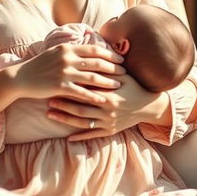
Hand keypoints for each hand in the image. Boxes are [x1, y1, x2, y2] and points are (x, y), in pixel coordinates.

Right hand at [14, 42, 125, 106]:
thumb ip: (71, 50)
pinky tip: (103, 100)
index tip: (120, 59)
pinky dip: (94, 96)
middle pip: (97, 62)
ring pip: (92, 77)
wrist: (21, 77)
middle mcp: (68, 58)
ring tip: (118, 86)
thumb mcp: (55, 52)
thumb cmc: (39, 65)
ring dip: (107, 82)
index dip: (110, 54)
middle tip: (125, 72)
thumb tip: (86, 49)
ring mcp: (64, 73)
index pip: (94, 49)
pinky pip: (81, 92)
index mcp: (68, 48)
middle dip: (113, 68)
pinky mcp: (60, 86)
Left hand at [46, 72, 169, 140]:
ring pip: (83, 122)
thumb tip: (86, 58)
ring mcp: (108, 122)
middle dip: (63, 105)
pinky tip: (68, 137)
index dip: (69, 89)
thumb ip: (104, 69)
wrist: (149, 105)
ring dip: (66, 119)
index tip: (54, 85)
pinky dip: (80, 136)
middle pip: (80, 108)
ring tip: (51, 115)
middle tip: (47, 101)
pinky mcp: (111, 131)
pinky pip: (93, 135)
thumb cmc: (133, 86)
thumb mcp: (121, 76)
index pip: (84, 91)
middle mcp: (107, 109)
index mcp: (108, 94)